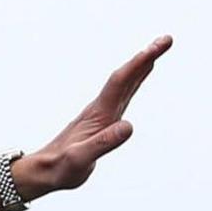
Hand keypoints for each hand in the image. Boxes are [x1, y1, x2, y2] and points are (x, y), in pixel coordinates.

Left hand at [12, 35, 170, 199]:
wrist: (44, 171)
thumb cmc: (60, 168)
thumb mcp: (81, 159)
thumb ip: (103, 143)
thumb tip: (129, 127)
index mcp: (98, 114)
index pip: (121, 81)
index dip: (140, 62)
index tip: (158, 47)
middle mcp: (101, 109)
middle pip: (125, 76)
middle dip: (146, 57)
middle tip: (167, 39)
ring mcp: (102, 114)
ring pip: (125, 84)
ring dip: (142, 66)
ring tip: (157, 49)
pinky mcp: (103, 121)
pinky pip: (123, 95)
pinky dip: (134, 82)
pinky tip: (139, 78)